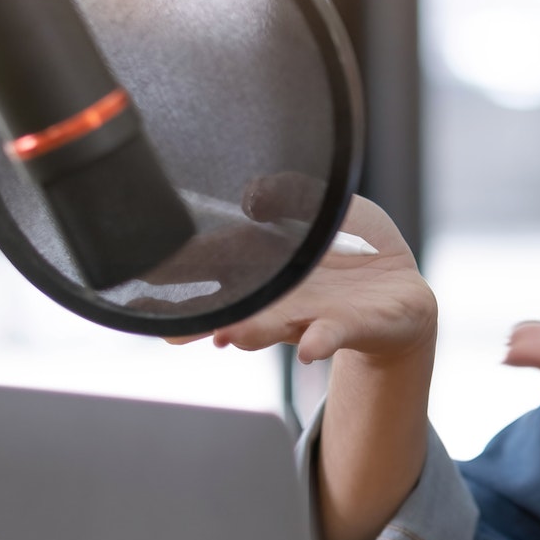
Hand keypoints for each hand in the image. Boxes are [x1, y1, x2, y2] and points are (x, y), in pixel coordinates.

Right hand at [165, 177, 434, 365]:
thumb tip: (251, 198)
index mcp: (265, 264)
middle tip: (172, 328)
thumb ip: (289, 192)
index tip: (137, 283)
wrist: (403, 293)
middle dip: (203, 318)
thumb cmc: (355, 248)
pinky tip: (309, 348)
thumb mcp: (326, 204)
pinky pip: (334, 333)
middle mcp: (279, 297)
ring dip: (253, 331)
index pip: (211, 264)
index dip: (175, 274)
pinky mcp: (352, 325)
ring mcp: (314, 314)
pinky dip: (321, 339)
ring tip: (231, 336)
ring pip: (277, 324)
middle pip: (234, 306)